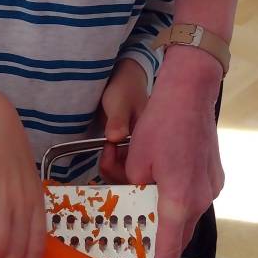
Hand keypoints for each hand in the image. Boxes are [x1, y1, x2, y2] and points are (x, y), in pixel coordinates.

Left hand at [98, 59, 147, 182]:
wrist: (123, 80)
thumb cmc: (124, 87)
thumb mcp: (119, 102)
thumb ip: (117, 121)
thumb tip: (114, 138)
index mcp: (153, 140)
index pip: (142, 170)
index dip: (122, 169)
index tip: (108, 151)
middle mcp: (150, 151)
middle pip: (137, 178)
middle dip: (115, 173)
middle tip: (104, 155)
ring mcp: (142, 152)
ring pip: (129, 175)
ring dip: (113, 170)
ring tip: (105, 151)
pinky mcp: (133, 151)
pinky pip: (125, 167)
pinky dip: (113, 165)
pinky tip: (107, 154)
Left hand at [126, 46, 224, 257]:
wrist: (192, 90)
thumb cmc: (161, 121)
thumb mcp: (135, 158)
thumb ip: (131, 186)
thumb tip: (127, 195)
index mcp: (178, 199)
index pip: (168, 251)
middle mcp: (199, 198)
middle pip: (177, 235)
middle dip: (159, 247)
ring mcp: (211, 186)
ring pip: (183, 216)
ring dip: (164, 217)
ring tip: (144, 202)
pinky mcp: (213, 175)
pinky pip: (191, 198)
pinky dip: (175, 199)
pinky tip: (160, 181)